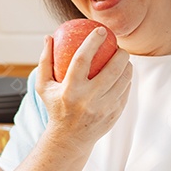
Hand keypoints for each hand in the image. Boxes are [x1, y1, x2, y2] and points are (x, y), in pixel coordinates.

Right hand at [36, 27, 131, 155]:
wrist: (69, 139)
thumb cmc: (55, 107)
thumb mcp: (44, 86)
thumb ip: (45, 61)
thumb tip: (48, 36)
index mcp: (69, 90)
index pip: (82, 59)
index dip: (93, 42)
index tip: (101, 30)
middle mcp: (87, 100)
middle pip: (111, 69)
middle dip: (120, 53)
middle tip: (118, 46)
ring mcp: (103, 109)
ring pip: (123, 80)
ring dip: (127, 66)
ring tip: (123, 58)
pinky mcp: (114, 115)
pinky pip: (125, 92)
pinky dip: (126, 81)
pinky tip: (124, 73)